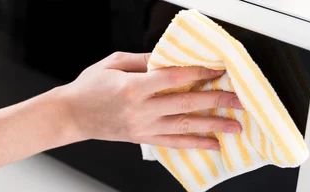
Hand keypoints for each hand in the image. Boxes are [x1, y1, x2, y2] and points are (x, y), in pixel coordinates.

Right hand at [58, 52, 242, 149]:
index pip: (174, 78)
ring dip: (212, 126)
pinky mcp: (142, 138)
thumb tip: (168, 58)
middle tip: (238, 100)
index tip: (217, 71)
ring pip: (184, 126)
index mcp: (134, 87)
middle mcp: (141, 109)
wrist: (71, 115)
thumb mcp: (113, 63)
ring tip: (234, 125)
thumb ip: (142, 60)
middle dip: (216, 101)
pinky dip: (194, 144)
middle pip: (186, 104)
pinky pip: (173, 143)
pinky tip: (211, 145)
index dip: (199, 74)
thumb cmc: (88, 88)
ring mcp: (143, 126)